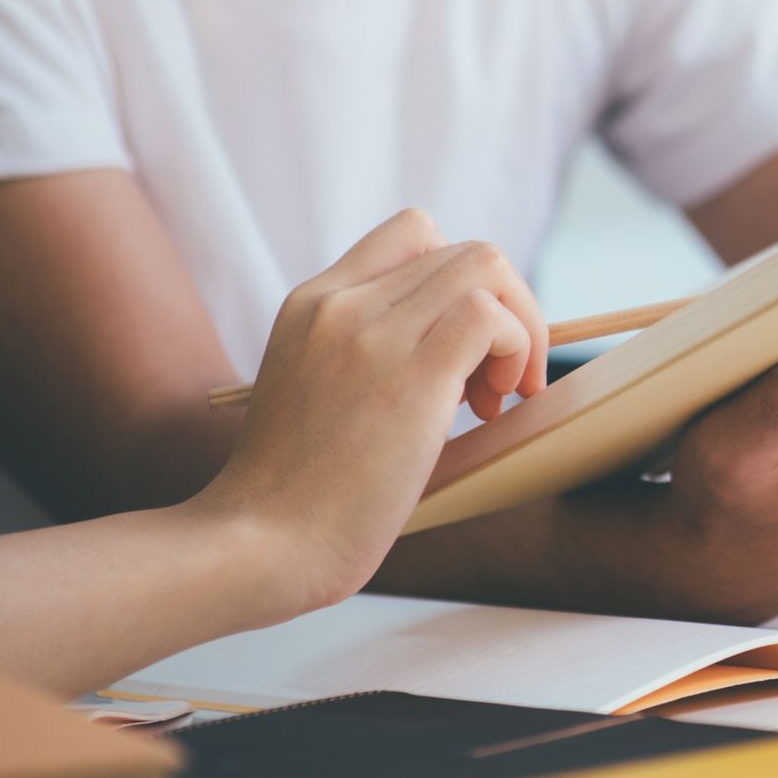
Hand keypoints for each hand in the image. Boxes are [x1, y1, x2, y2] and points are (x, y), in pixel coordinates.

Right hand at [198, 210, 547, 610]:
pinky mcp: (411, 376)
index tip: (461, 345)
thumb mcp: (314, 389)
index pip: (412, 235)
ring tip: (492, 398)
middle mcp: (341, 303)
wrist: (259, 542)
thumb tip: (457, 356)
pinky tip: (492, 405)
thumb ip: (365, 354)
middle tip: (489, 386)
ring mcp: (373, 334)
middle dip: (501, 308)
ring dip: (517, 326)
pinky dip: (516, 349)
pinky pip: (491, 317)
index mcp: (312, 302)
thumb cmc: (294, 491)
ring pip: (486, 267)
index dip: (458, 282)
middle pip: (460, 250)